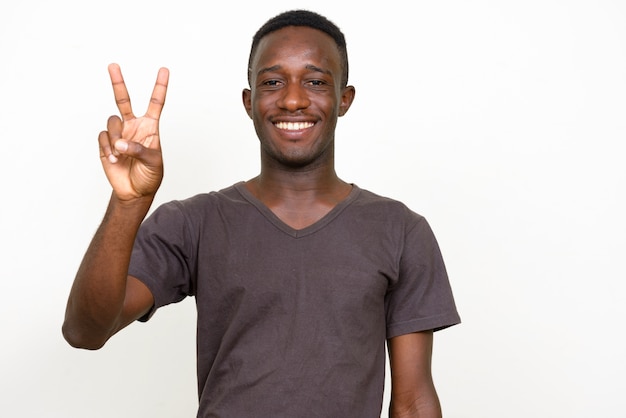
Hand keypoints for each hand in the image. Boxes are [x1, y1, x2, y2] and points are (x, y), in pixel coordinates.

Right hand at [98, 63, 169, 200]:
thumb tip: (120, 142)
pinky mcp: (106, 143)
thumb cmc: (150, 176)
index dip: (159, 86)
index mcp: (150, 127)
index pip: (156, 103)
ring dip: (116, 137)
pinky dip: (108, 148)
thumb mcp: (153, 162)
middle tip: (113, 65)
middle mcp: (133, 126)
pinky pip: (103, 137)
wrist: (134, 191)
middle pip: (124, 100)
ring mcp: (119, 133)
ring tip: (120, 154)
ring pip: (112, 121)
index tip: (164, 70)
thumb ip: (138, 150)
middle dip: (118, 82)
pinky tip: (114, 160)